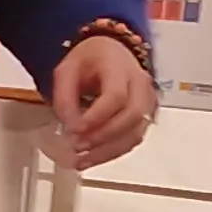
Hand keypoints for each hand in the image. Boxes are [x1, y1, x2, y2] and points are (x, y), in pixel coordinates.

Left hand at [51, 36, 157, 168]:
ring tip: (81, 159)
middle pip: (132, 116)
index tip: (74, 130)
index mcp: (119, 67)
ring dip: (108, 151)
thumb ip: (64, 96)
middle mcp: (140, 84)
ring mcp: (147, 102)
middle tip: (77, 146)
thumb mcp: (67, 69)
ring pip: (135, 133)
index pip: (116, 96)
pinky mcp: (145, 117)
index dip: (96, 117)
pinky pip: (133, 139)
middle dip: (103, 136)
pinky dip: (113, 152)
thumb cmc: (90, 60)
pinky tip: (91, 158)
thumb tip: (69, 126)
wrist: (111, 52)